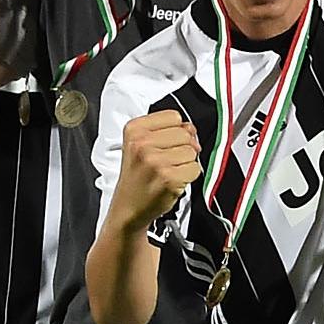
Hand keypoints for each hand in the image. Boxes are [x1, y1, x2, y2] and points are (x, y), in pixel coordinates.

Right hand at [116, 111, 202, 225]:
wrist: (128, 206)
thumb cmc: (136, 177)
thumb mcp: (140, 145)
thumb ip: (166, 130)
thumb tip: (190, 128)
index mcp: (134, 130)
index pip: (173, 116)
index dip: (176, 129)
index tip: (166, 142)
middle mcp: (142, 144)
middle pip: (185, 133)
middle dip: (183, 147)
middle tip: (167, 161)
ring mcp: (155, 161)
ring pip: (192, 151)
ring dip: (185, 163)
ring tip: (168, 171)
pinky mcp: (169, 178)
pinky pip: (195, 168)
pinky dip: (189, 176)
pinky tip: (173, 181)